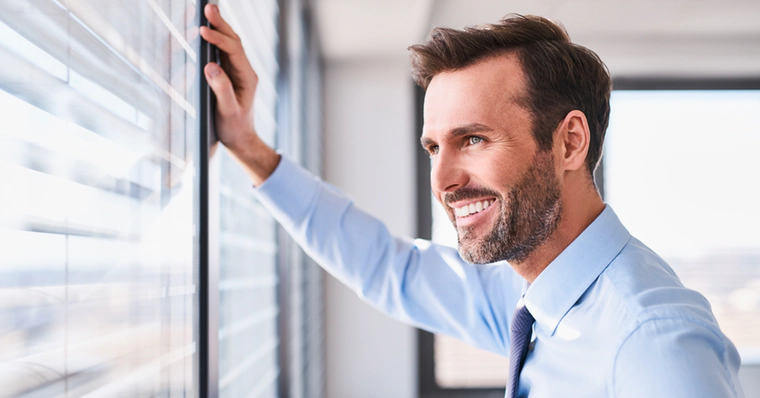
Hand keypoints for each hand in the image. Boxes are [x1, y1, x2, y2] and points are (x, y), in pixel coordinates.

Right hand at [200, 4, 278, 184]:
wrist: (240, 139)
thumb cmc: (234, 128)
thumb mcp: (227, 111)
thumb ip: (221, 89)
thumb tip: (211, 67)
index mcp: (248, 78)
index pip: (234, 51)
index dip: (219, 39)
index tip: (203, 31)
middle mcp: (245, 71)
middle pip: (234, 41)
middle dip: (221, 24)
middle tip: (207, 7)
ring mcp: (238, 72)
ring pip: (230, 44)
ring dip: (219, 27)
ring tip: (207, 11)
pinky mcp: (230, 75)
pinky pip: (224, 52)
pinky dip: (215, 39)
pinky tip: (207, 30)